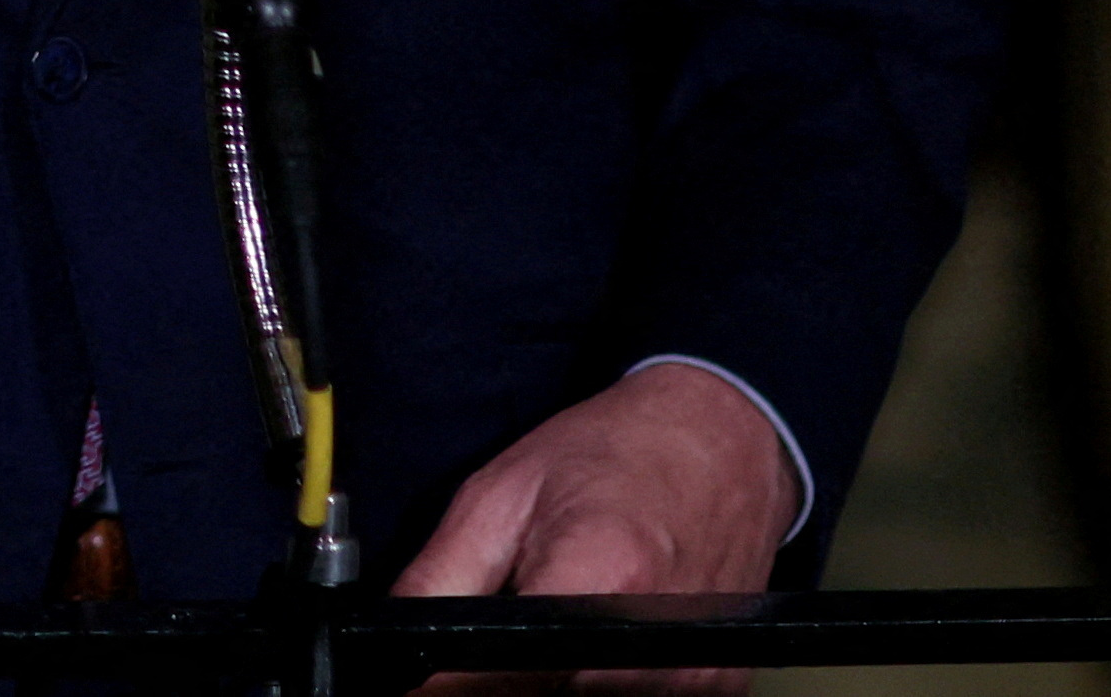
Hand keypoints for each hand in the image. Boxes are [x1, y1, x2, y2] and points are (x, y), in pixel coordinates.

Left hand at [389, 363, 803, 696]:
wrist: (721, 439)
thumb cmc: (616, 451)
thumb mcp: (499, 495)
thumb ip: (438, 581)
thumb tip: (388, 648)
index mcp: (596, 580)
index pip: (500, 679)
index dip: (456, 682)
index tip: (438, 670)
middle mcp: (653, 642)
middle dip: (508, 678)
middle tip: (512, 623)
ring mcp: (691, 674)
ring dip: (555, 680)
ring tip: (562, 619)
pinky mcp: (715, 688)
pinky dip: (601, 680)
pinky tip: (601, 635)